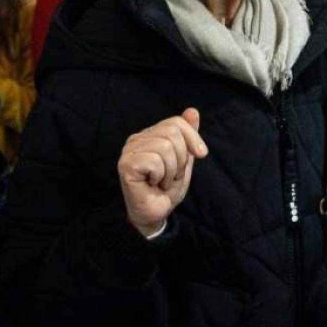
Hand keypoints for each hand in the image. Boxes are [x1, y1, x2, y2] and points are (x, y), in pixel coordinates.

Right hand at [118, 108, 208, 237]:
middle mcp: (136, 139)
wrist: (156, 215)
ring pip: (165, 147)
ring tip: (161, 181)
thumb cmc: (167, 189)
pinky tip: (152, 184)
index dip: (193, 138)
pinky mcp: (126, 165)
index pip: (176, 122)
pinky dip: (160, 176)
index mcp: (149, 135)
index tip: (201, 155)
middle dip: (181, 159)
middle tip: (171, 175)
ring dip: (171, 170)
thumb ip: (187, 136)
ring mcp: (129, 151)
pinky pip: (155, 161)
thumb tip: (193, 111)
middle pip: (172, 133)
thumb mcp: (184, 160)